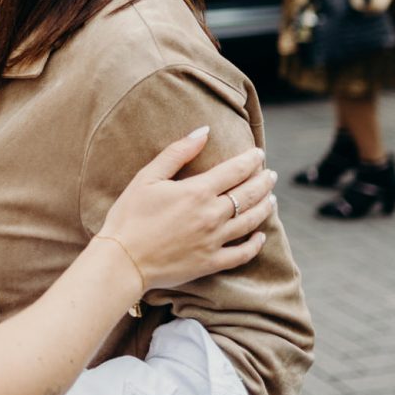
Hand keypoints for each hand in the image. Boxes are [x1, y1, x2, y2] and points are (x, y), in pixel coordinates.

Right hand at [98, 129, 275, 291]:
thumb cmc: (129, 215)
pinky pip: (242, 254)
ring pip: (251, 221)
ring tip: (271, 198)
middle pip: (248, 194)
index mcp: (197, 191)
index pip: (235, 170)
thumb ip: (177, 153)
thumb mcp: (147, 177)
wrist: (123, 260)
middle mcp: (212, 215)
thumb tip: (204, 131)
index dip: (250, 160)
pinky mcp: (211, 262)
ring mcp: (214, 240)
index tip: (258, 153)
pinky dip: (256, 244)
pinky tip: (261, 236)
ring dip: (265, 207)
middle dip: (263, 181)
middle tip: (270, 174)